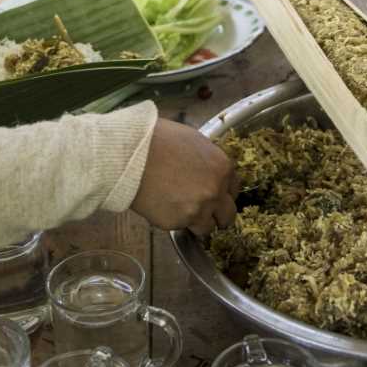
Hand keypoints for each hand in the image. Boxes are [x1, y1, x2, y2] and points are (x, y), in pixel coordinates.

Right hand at [131, 119, 238, 236]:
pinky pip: (181, 228)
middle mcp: (215, 192)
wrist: (131, 154)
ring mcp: (197, 210)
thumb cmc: (158, 139)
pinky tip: (162, 206)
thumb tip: (206, 170)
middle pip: (227, 215)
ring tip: (180, 211)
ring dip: (197, 222)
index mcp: (222, 168)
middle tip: (204, 213)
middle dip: (218, 215)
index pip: (234, 189)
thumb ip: (208, 160)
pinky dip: (174, 221)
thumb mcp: (193, 140)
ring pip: (206, 228)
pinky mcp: (177, 223)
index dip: (223, 193)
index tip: (215, 195)